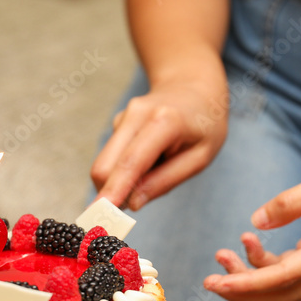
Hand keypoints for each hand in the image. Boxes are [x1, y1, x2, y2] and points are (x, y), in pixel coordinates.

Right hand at [91, 80, 226, 209]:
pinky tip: (152, 155)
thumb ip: (166, 180)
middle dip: (111, 193)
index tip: (97, 215)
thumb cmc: (203, 125)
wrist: (193, 86)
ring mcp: (123, 117)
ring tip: (159, 166)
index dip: (113, 192)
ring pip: (106, 164)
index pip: (130, 163)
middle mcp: (135, 115)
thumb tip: (132, 203)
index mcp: (163, 122)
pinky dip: (127, 168)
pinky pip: (113, 157)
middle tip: (135, 205)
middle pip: (104, 166)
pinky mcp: (117, 123)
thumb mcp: (200, 158)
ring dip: (124, 180)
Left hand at [203, 141, 300, 300]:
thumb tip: (256, 222)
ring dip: (250, 275)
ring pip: (283, 284)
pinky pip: (289, 269)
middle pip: (281, 294)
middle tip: (209, 279)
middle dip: (242, 290)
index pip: (284, 277)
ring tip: (222, 254)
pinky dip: (264, 262)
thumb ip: (292, 201)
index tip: (218, 282)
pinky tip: (247, 241)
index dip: (247, 283)